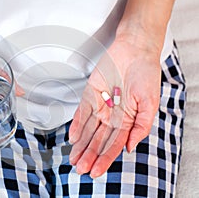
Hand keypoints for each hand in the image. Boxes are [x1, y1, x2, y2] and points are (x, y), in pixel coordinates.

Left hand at [68, 38, 160, 177]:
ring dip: (81, 144)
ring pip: (88, 129)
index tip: (96, 171)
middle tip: (80, 169)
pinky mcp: (90, 94)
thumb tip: (130, 147)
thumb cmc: (145, 73)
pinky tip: (72, 137)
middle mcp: (112, 115)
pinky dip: (77, 124)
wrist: (135, 50)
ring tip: (74, 159)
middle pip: (98, 140)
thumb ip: (140, 126)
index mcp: (127, 120)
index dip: (104, 158)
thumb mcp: (149, 103)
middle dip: (89, 155)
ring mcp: (100, 105)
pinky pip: (82, 112)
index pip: (114, 144)